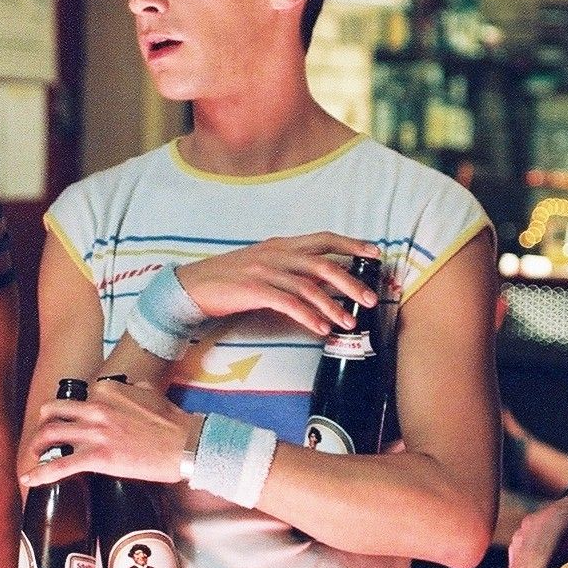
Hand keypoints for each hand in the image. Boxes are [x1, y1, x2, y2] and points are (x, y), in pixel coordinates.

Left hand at [19, 379, 201, 489]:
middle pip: (53, 411)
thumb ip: (135, 389)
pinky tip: (29, 480)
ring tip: (33, 456)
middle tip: (43, 438)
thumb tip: (133, 389)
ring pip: (50, 435)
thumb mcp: (152, 394)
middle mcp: (96, 407)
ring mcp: (95, 432)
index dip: (72, 414)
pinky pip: (61, 465)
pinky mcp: (98, 457)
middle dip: (43, 424)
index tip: (71, 424)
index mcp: (107, 391)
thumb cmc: (173, 423)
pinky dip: (40, 473)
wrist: (186, 445)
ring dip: (36, 446)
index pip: (77, 399)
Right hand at [174, 233, 378, 335]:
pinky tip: (320, 328)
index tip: (375, 253)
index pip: (323, 239)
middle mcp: (276, 253)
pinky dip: (308, 316)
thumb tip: (321, 283)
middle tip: (370, 299)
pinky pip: (288, 303)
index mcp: (281, 245)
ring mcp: (264, 270)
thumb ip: (290, 269)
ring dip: (332, 306)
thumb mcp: (263, 265)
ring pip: (308, 286)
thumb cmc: (229, 279)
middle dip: (351, 281)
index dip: (351, 244)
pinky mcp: (254, 290)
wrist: (192, 286)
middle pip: (323, 263)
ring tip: (348, 323)